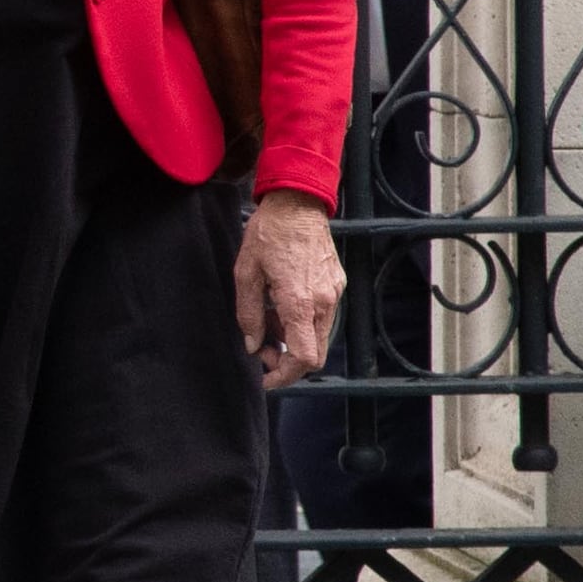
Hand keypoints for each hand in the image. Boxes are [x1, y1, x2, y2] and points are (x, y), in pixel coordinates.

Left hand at [238, 189, 342, 390]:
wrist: (298, 202)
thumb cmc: (269, 234)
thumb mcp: (246, 273)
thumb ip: (248, 314)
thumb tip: (252, 345)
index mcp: (300, 302)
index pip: (303, 358)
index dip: (284, 376)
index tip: (266, 378)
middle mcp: (324, 302)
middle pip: (313, 354)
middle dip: (287, 361)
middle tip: (261, 349)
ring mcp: (334, 293)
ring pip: (317, 337)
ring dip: (292, 341)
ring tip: (267, 320)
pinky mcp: (336, 285)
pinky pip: (321, 318)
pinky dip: (301, 323)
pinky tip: (280, 306)